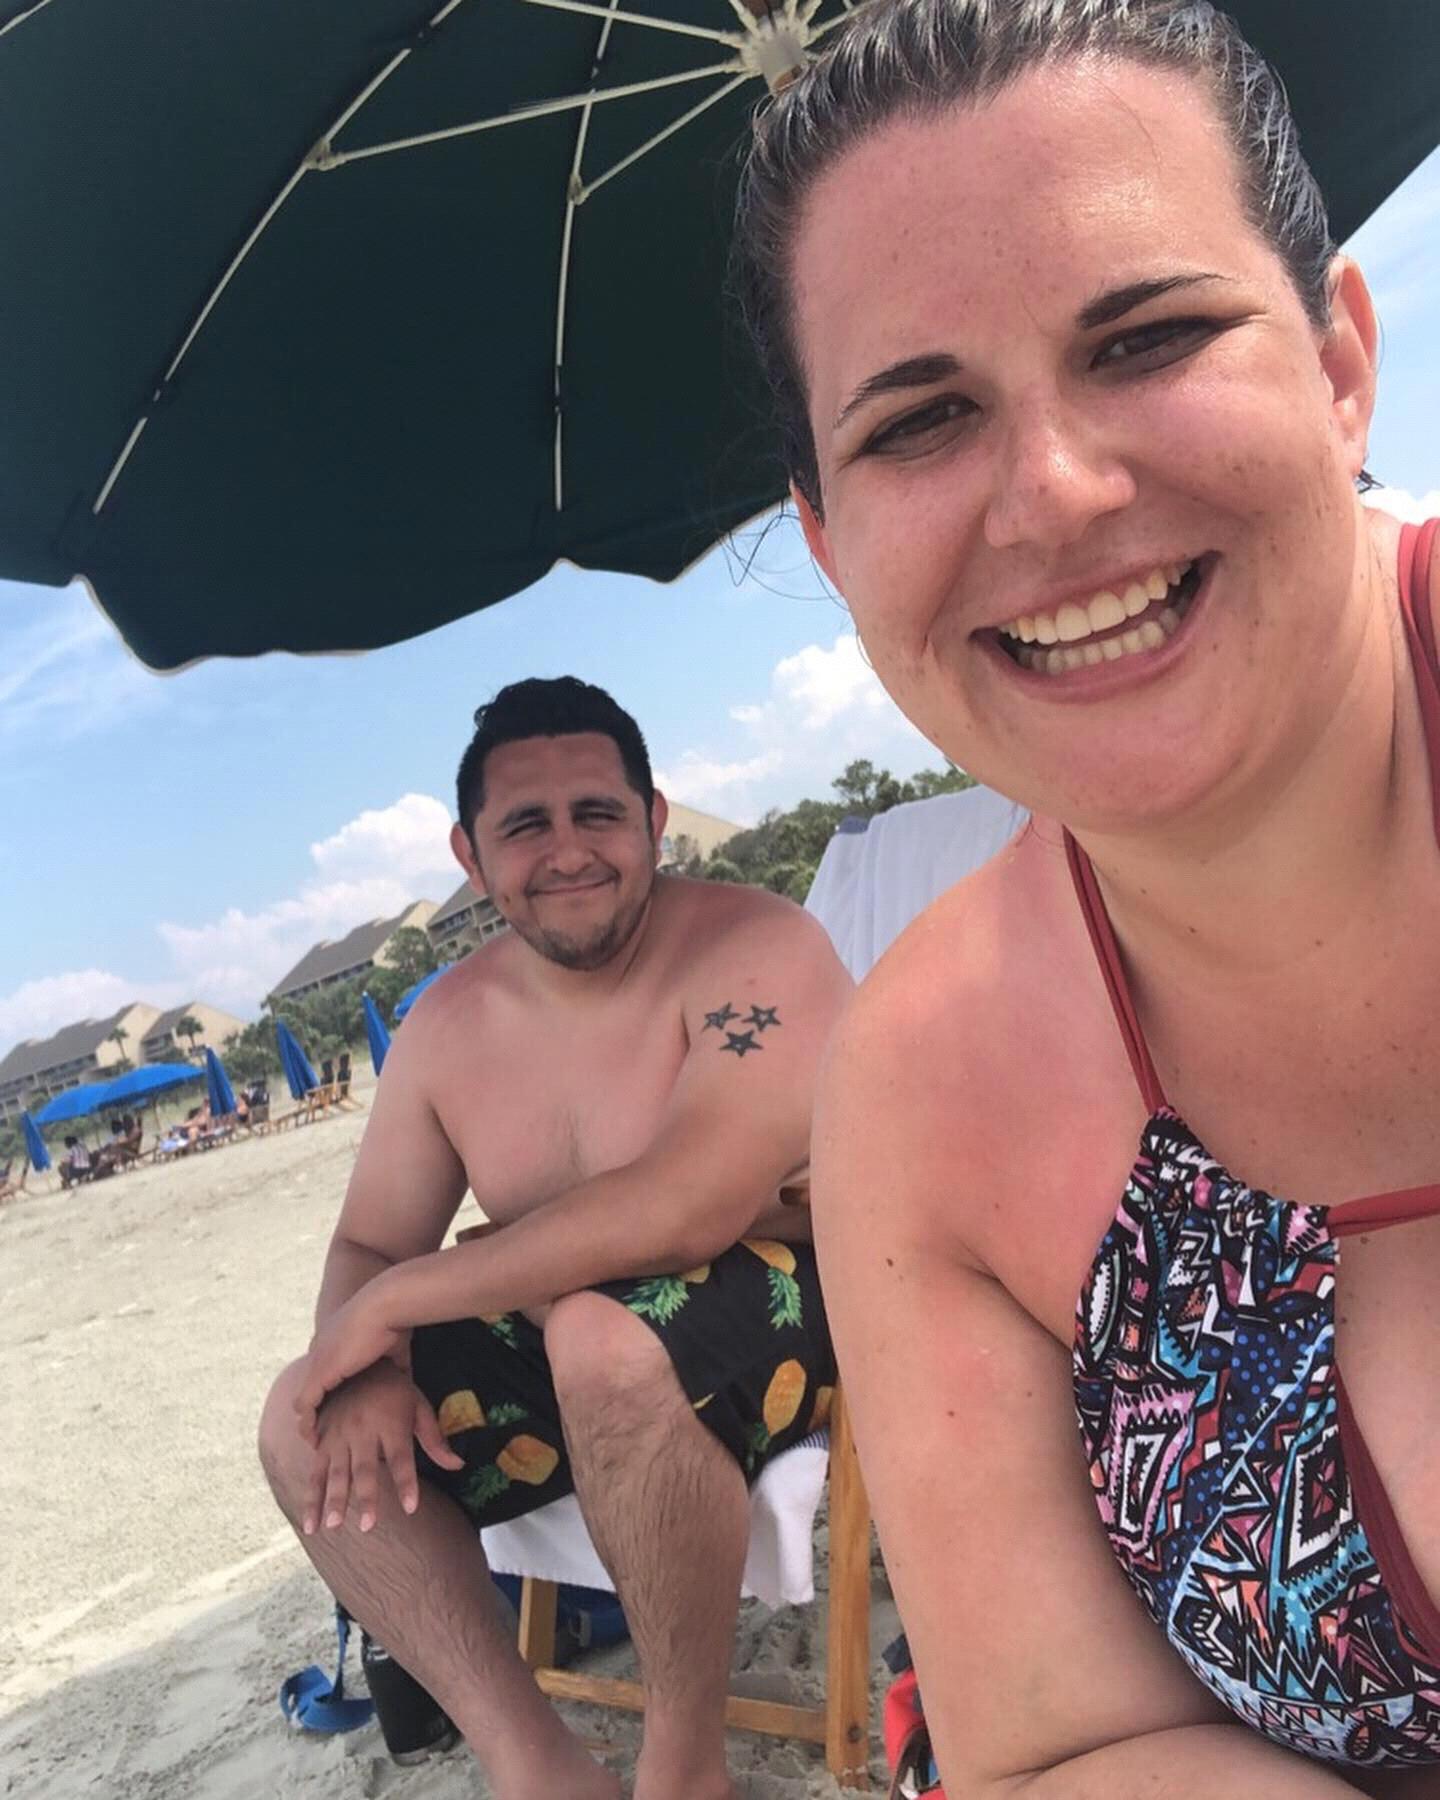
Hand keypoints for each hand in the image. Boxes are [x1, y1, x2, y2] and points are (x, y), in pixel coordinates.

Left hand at [294, 1280, 407, 1442]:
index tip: (337, 1416)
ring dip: (309, 1422)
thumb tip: (406, 1381)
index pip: (325, 1375)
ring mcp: (317, 1361)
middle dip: (314, 1413)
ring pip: (303, 1400)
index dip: (329, 1397)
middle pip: (310, 1389)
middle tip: (321, 1435)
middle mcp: (320, 1351)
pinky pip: (305, 1405)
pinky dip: (308, 1423)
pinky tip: (314, 1439)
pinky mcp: (319, 1372)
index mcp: (336, 1342)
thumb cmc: (394, 1320)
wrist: (386, 1306)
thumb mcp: (393, 1349)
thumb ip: (395, 1366)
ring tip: (316, 1442)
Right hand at [302, 1360, 463, 1534]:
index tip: (411, 1508)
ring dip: (333, 1501)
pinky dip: (311, 1498)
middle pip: (365, 1468)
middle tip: (368, 1526)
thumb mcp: (418, 1405)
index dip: (406, 1482)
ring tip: (333, 1527)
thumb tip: (459, 1465)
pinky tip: (310, 1525)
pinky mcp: (321, 1441)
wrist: (356, 1363)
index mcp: (390, 1422)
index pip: (401, 1458)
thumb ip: (434, 1439)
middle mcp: (363, 1430)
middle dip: (366, 1497)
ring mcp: (339, 1436)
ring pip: (335, 1473)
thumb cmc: (394, 1389)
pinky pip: (314, 1473)